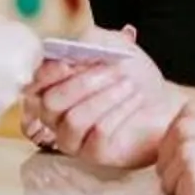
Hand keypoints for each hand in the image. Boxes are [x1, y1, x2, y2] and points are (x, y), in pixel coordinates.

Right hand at [19, 30, 180, 168]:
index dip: (47, 74)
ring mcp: (73, 137)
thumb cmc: (132, 72)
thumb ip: (87, 40)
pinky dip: (118, 111)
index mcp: (52, 87)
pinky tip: (134, 99)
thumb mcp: (110, 45)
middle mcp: (55, 116)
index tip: (68, 63)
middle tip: (114, 70)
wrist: (162, 99)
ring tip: (129, 84)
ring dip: (104, 97)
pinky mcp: (94, 154)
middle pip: (51, 104)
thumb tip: (70, 45)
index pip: (33, 84)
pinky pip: (98, 134)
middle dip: (83, 83)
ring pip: (74, 120)